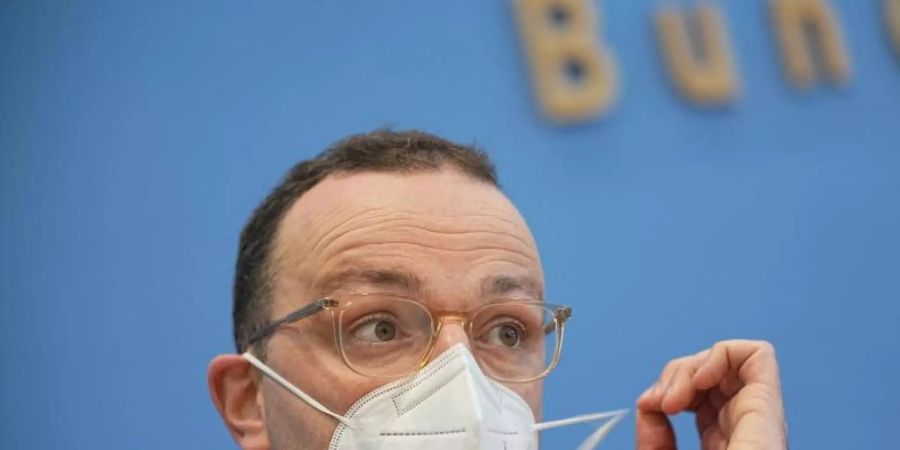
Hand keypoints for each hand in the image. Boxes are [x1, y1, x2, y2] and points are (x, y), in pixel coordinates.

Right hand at [636, 340, 785, 449]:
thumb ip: (659, 441)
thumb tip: (646, 411)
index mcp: (762, 428)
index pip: (757, 356)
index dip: (717, 356)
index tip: (693, 385)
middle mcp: (753, 424)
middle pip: (721, 365)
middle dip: (681, 373)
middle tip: (658, 404)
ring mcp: (739, 433)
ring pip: (708, 382)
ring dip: (673, 385)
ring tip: (651, 409)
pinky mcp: (724, 443)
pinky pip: (703, 407)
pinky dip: (677, 403)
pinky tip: (660, 416)